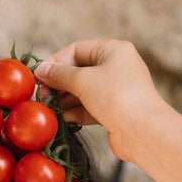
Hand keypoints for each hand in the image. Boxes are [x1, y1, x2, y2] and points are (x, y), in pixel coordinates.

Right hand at [33, 39, 166, 163]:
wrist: (143, 131)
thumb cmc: (116, 97)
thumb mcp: (83, 80)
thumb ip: (59, 74)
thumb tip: (41, 70)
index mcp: (113, 50)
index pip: (76, 50)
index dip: (55, 62)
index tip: (38, 76)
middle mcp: (116, 67)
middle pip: (78, 71)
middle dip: (59, 83)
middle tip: (43, 95)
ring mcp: (116, 90)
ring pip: (83, 91)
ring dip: (65, 99)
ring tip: (51, 108)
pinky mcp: (114, 110)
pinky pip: (90, 107)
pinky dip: (76, 111)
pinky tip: (65, 118)